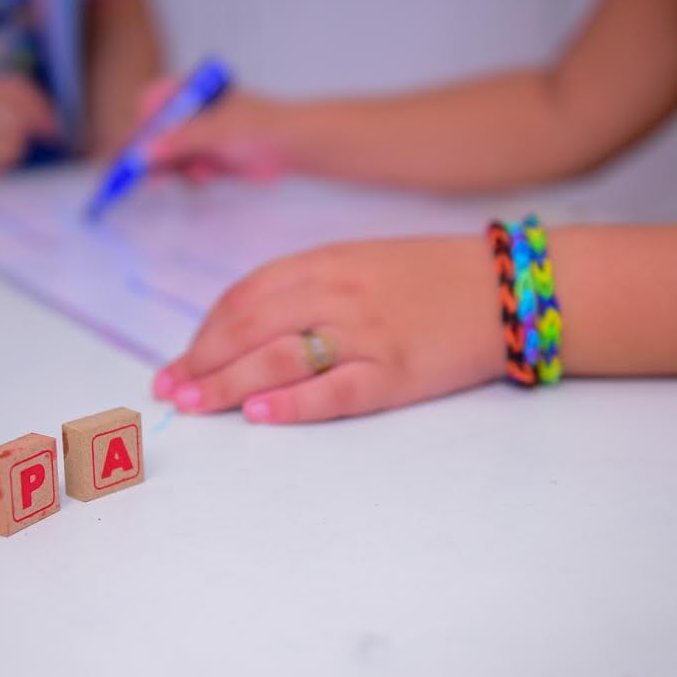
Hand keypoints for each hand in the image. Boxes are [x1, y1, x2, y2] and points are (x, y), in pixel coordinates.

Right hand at [137, 78, 293, 182]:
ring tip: (198, 171)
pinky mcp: (208, 158)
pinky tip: (211, 174)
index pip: (152, 103)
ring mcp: (199, 137)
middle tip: (147, 177)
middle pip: (156, 134)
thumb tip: (144, 153)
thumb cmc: (259, 127)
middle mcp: (191, 113)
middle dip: (152, 156)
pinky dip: (193, 176)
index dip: (140, 125)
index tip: (134, 149)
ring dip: (176, 169)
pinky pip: (186, 171)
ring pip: (169, 156)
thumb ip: (179, 141)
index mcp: (190, 92)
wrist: (292, 148)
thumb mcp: (216, 131)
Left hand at [152, 237, 505, 422]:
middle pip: (250, 327)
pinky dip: (292, 403)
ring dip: (228, 383)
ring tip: (194, 404)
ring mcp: (367, 334)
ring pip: (279, 358)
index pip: (245, 295)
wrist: (506, 288)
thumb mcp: (361, 261)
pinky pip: (334, 391)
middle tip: (170, 388)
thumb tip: (247, 324)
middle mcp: (338, 294)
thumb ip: (307, 285)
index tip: (183, 357)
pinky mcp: (395, 372)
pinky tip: (258, 415)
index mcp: (326, 262)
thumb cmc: (429, 276)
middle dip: (201, 360)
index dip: (206, 330)